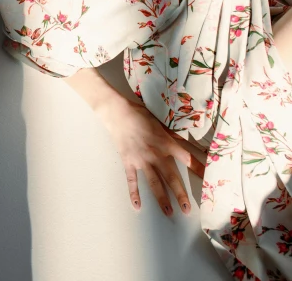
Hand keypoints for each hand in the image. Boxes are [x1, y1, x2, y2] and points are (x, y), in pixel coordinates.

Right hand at [99, 96, 205, 216]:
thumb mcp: (160, 123)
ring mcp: (141, 160)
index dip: (197, 168)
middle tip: (187, 209)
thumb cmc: (140, 115)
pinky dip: (134, 193)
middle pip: (171, 177)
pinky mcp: (129, 162)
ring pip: (154, 182)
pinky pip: (132, 180)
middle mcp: (156, 154)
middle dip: (180, 194)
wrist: (118, 113)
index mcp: (166, 143)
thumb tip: (185, 142)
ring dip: (161, 198)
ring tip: (168, 212)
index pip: (186, 158)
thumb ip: (172, 135)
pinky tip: (137, 207)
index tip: (207, 179)